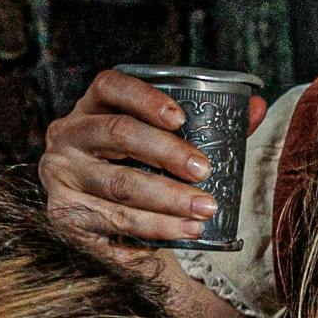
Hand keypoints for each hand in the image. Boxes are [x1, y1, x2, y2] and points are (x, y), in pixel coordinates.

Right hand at [40, 69, 260, 249]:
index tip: (181, 118)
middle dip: (167, 153)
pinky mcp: (63, 216)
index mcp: (90, 108)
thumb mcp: (163, 147)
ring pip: (119, 185)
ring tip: (205, 210)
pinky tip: (183, 231)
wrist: (102, 227)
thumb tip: (257, 107)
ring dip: (167, 200)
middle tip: (204, 172)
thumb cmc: (137, 172)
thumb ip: (208, 126)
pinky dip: (154, 229)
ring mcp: (60, 176)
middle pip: (117, 133)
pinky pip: (114, 222)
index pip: (109, 86)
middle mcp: (67, 135)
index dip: (144, 98)